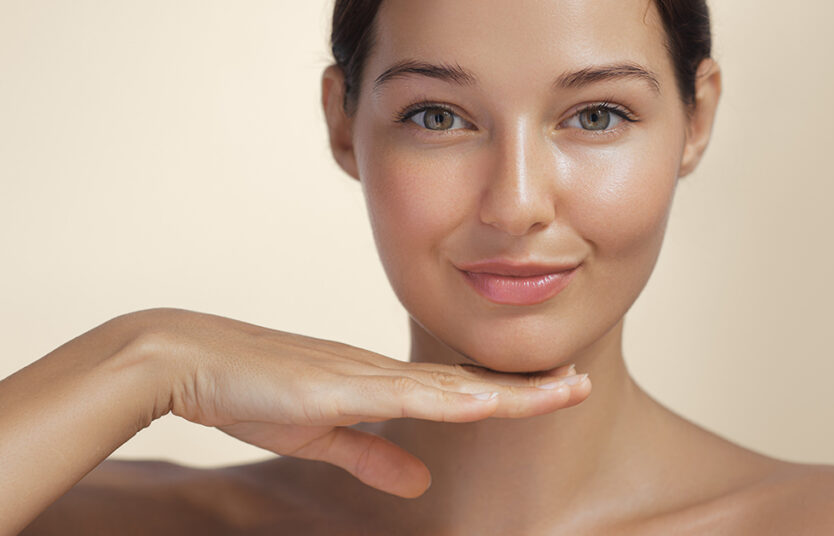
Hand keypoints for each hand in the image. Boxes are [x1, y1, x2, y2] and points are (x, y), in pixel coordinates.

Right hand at [129, 308, 590, 497]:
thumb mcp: (322, 433)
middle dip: (528, 388)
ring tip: (562, 388)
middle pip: (469, 385)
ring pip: (451, 387)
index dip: (509, 394)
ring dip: (508, 392)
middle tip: (582, 382)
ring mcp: (363, 375)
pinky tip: (482, 404)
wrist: (189, 360)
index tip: (554, 390)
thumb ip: (372, 454)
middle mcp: (383, 372)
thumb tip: (419, 480)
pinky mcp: (336, 384)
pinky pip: (403, 396)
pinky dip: (447, 401)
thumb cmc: (251, 389)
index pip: (459, 392)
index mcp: (381, 383)